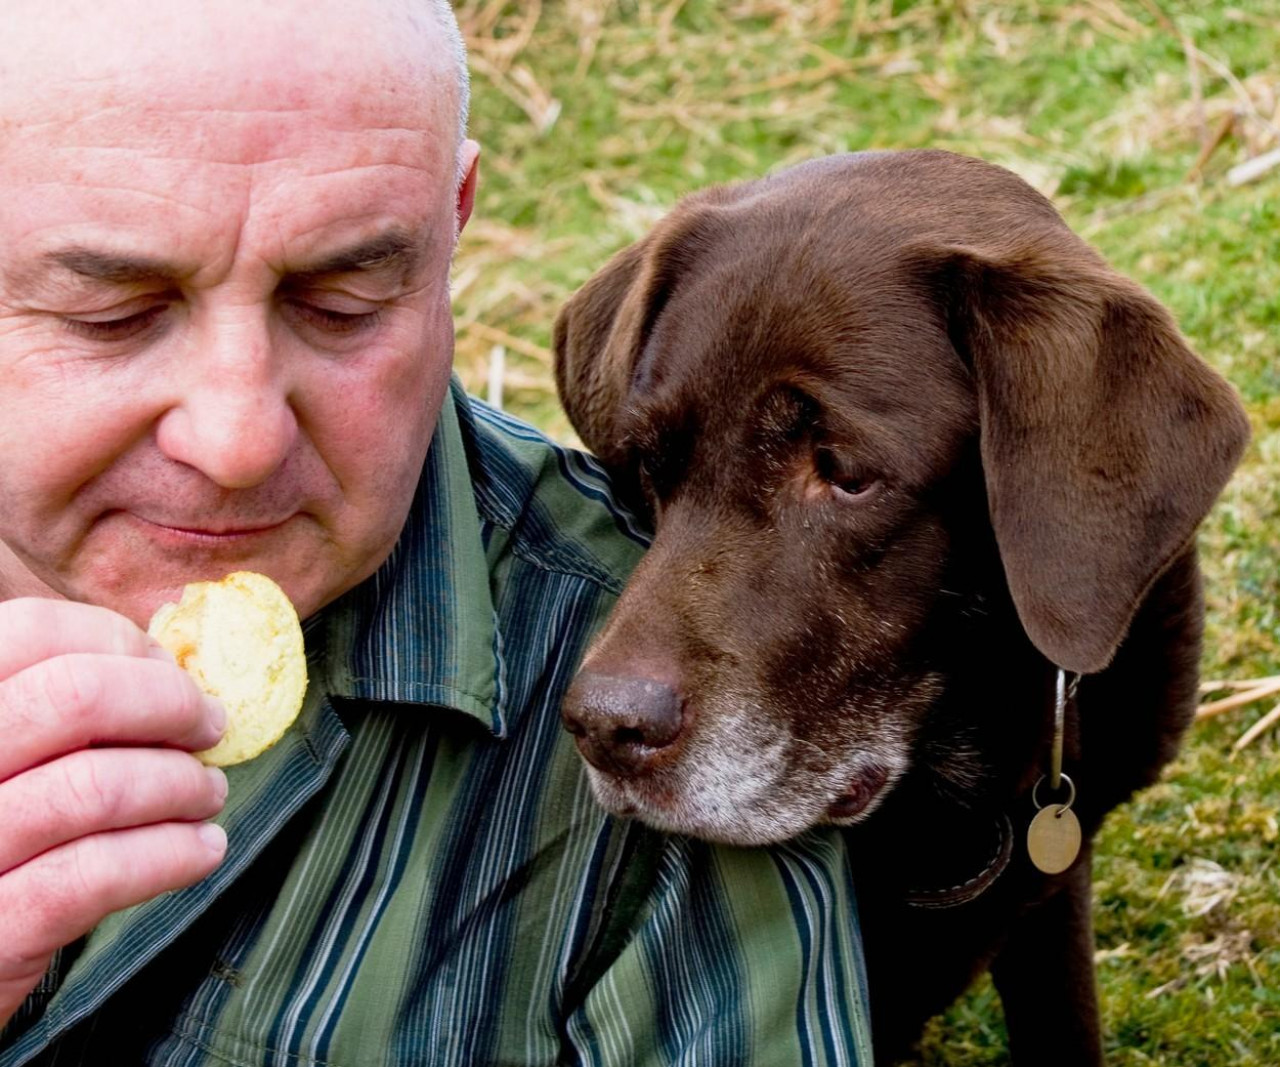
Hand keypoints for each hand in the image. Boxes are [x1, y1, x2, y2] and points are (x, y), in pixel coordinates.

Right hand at [0, 598, 226, 1030]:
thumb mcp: (4, 754)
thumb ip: (56, 709)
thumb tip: (168, 670)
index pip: (33, 632)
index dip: (122, 645)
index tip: (170, 673)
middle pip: (75, 697)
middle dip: (169, 705)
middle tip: (210, 727)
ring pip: (95, 787)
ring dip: (180, 784)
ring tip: (207, 793)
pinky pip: (96, 875)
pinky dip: (169, 855)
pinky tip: (201, 850)